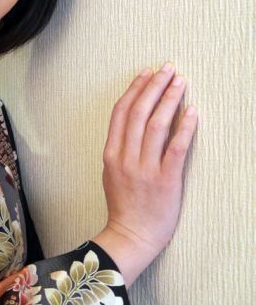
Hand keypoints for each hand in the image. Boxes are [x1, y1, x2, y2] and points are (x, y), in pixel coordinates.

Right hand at [101, 62, 197, 254]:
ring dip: (170, 99)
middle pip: (139, 112)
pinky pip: (176, 148)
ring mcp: (145, 169)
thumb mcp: (111, 173)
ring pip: (157, 125)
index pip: (122, 112)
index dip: (135, 89)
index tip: (146, 73)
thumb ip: (120, 148)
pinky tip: (193, 112)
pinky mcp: (165, 180)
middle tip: (167, 69)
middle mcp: (126, 157)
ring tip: (180, 83)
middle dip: (154, 86)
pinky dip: (185, 127)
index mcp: (111, 154)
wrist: (131, 236)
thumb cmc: (124, 206)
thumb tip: (135, 122)